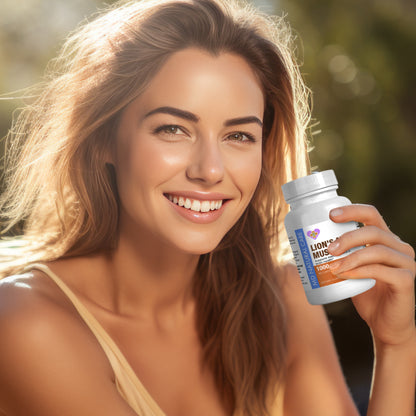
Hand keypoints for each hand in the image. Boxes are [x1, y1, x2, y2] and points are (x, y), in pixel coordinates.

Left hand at [327, 204, 415, 348]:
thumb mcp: (349, 269)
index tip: (330, 214)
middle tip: (328, 249)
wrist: (385, 325)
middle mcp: (399, 247)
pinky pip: (381, 270)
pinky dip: (359, 271)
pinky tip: (344, 275)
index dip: (352, 211)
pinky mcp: (406, 280)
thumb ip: (338, 256)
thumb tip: (304, 245)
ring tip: (332, 266)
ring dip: (351, 257)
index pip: (371, 214)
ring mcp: (406, 263)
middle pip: (373, 231)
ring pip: (378, 250)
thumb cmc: (365, 293)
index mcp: (385, 239)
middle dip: (347, 238)